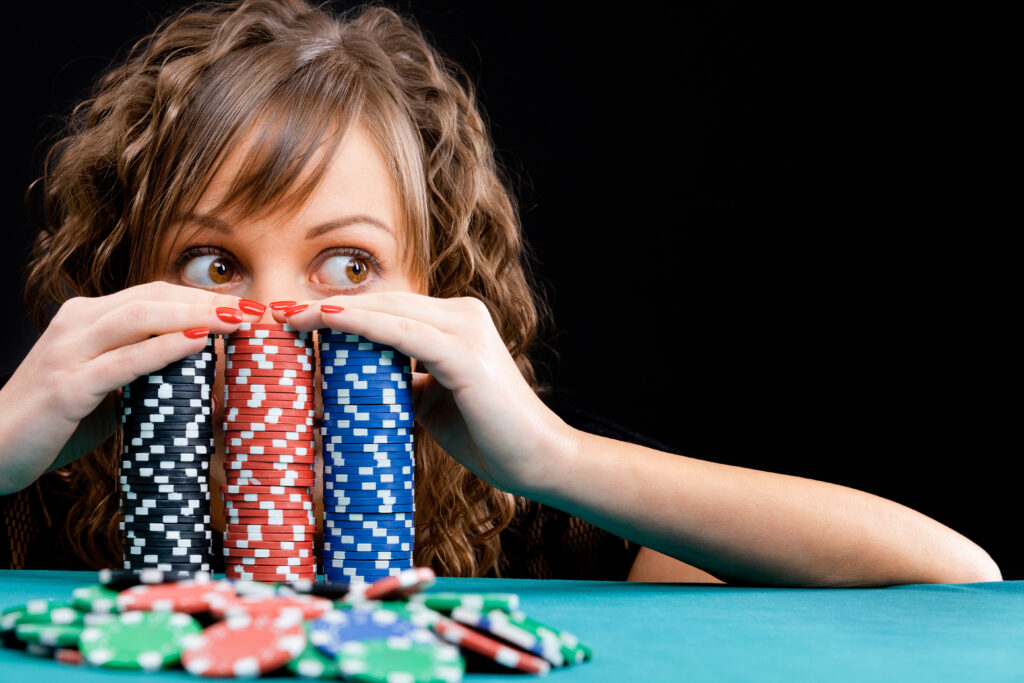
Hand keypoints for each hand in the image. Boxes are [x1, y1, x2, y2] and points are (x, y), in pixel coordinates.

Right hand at [0, 281, 259, 492]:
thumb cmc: (56, 420)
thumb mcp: (107, 387)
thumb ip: (145, 373)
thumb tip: (201, 374)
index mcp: (87, 317)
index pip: (155, 294)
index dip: (203, 297)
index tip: (247, 308)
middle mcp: (77, 324)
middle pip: (154, 298)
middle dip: (209, 302)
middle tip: (255, 312)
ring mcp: (69, 351)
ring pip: (140, 318)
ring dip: (195, 317)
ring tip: (236, 322)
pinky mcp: (67, 386)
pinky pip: (124, 361)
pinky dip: (165, 349)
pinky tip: (197, 344)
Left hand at [273, 293, 569, 495]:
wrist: (537, 460)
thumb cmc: (489, 435)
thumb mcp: (433, 403)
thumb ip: (403, 385)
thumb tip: (358, 389)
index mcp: (455, 323)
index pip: (388, 309)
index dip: (341, 312)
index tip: (294, 319)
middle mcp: (462, 315)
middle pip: (382, 303)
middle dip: (326, 307)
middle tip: (275, 312)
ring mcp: (465, 330)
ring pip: (387, 312)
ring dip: (333, 312)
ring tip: (287, 316)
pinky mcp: (464, 354)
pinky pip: (402, 333)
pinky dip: (361, 326)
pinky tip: (327, 322)